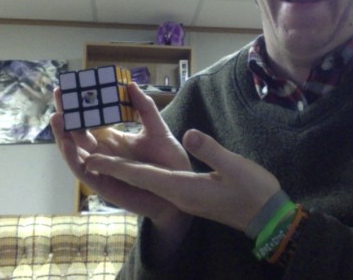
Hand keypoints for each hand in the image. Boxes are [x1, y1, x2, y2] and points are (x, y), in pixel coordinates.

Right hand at [50, 82, 190, 225]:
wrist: (179, 191)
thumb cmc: (168, 163)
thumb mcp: (158, 131)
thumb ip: (145, 108)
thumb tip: (130, 84)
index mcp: (111, 138)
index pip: (89, 119)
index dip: (78, 105)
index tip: (69, 84)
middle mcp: (101, 152)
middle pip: (76, 133)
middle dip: (66, 114)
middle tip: (58, 93)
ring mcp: (100, 168)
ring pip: (74, 152)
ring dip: (63, 136)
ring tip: (56, 116)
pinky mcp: (103, 184)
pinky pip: (83, 171)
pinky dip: (74, 158)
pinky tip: (68, 143)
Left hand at [84, 129, 281, 231]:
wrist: (266, 218)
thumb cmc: (252, 192)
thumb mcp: (232, 167)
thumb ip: (208, 150)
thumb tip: (188, 134)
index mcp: (183, 189)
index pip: (142, 176)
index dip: (116, 167)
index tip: (90, 159)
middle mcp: (177, 194)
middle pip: (137, 179)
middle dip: (112, 166)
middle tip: (86, 154)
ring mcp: (183, 196)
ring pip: (146, 181)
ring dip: (124, 169)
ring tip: (102, 156)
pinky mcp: (190, 195)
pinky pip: (158, 183)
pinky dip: (141, 173)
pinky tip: (136, 165)